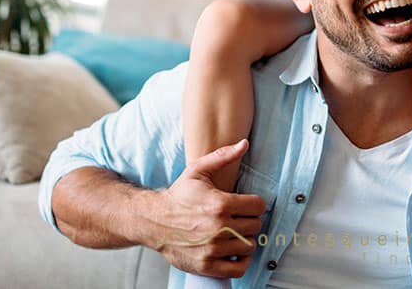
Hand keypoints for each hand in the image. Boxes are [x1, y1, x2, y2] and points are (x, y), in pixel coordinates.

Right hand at [145, 139, 265, 277]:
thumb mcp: (198, 170)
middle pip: (255, 226)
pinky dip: (242, 260)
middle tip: (239, 217)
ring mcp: (213, 248)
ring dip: (245, 239)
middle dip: (249, 220)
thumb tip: (244, 144)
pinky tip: (234, 250)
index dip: (254, 203)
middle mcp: (218, 228)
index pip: (258, 206)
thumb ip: (223, 156)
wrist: (153, 221)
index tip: (246, 204)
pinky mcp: (207, 265)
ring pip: (250, 246)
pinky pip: (240, 267)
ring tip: (235, 233)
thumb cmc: (178, 196)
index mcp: (220, 204)